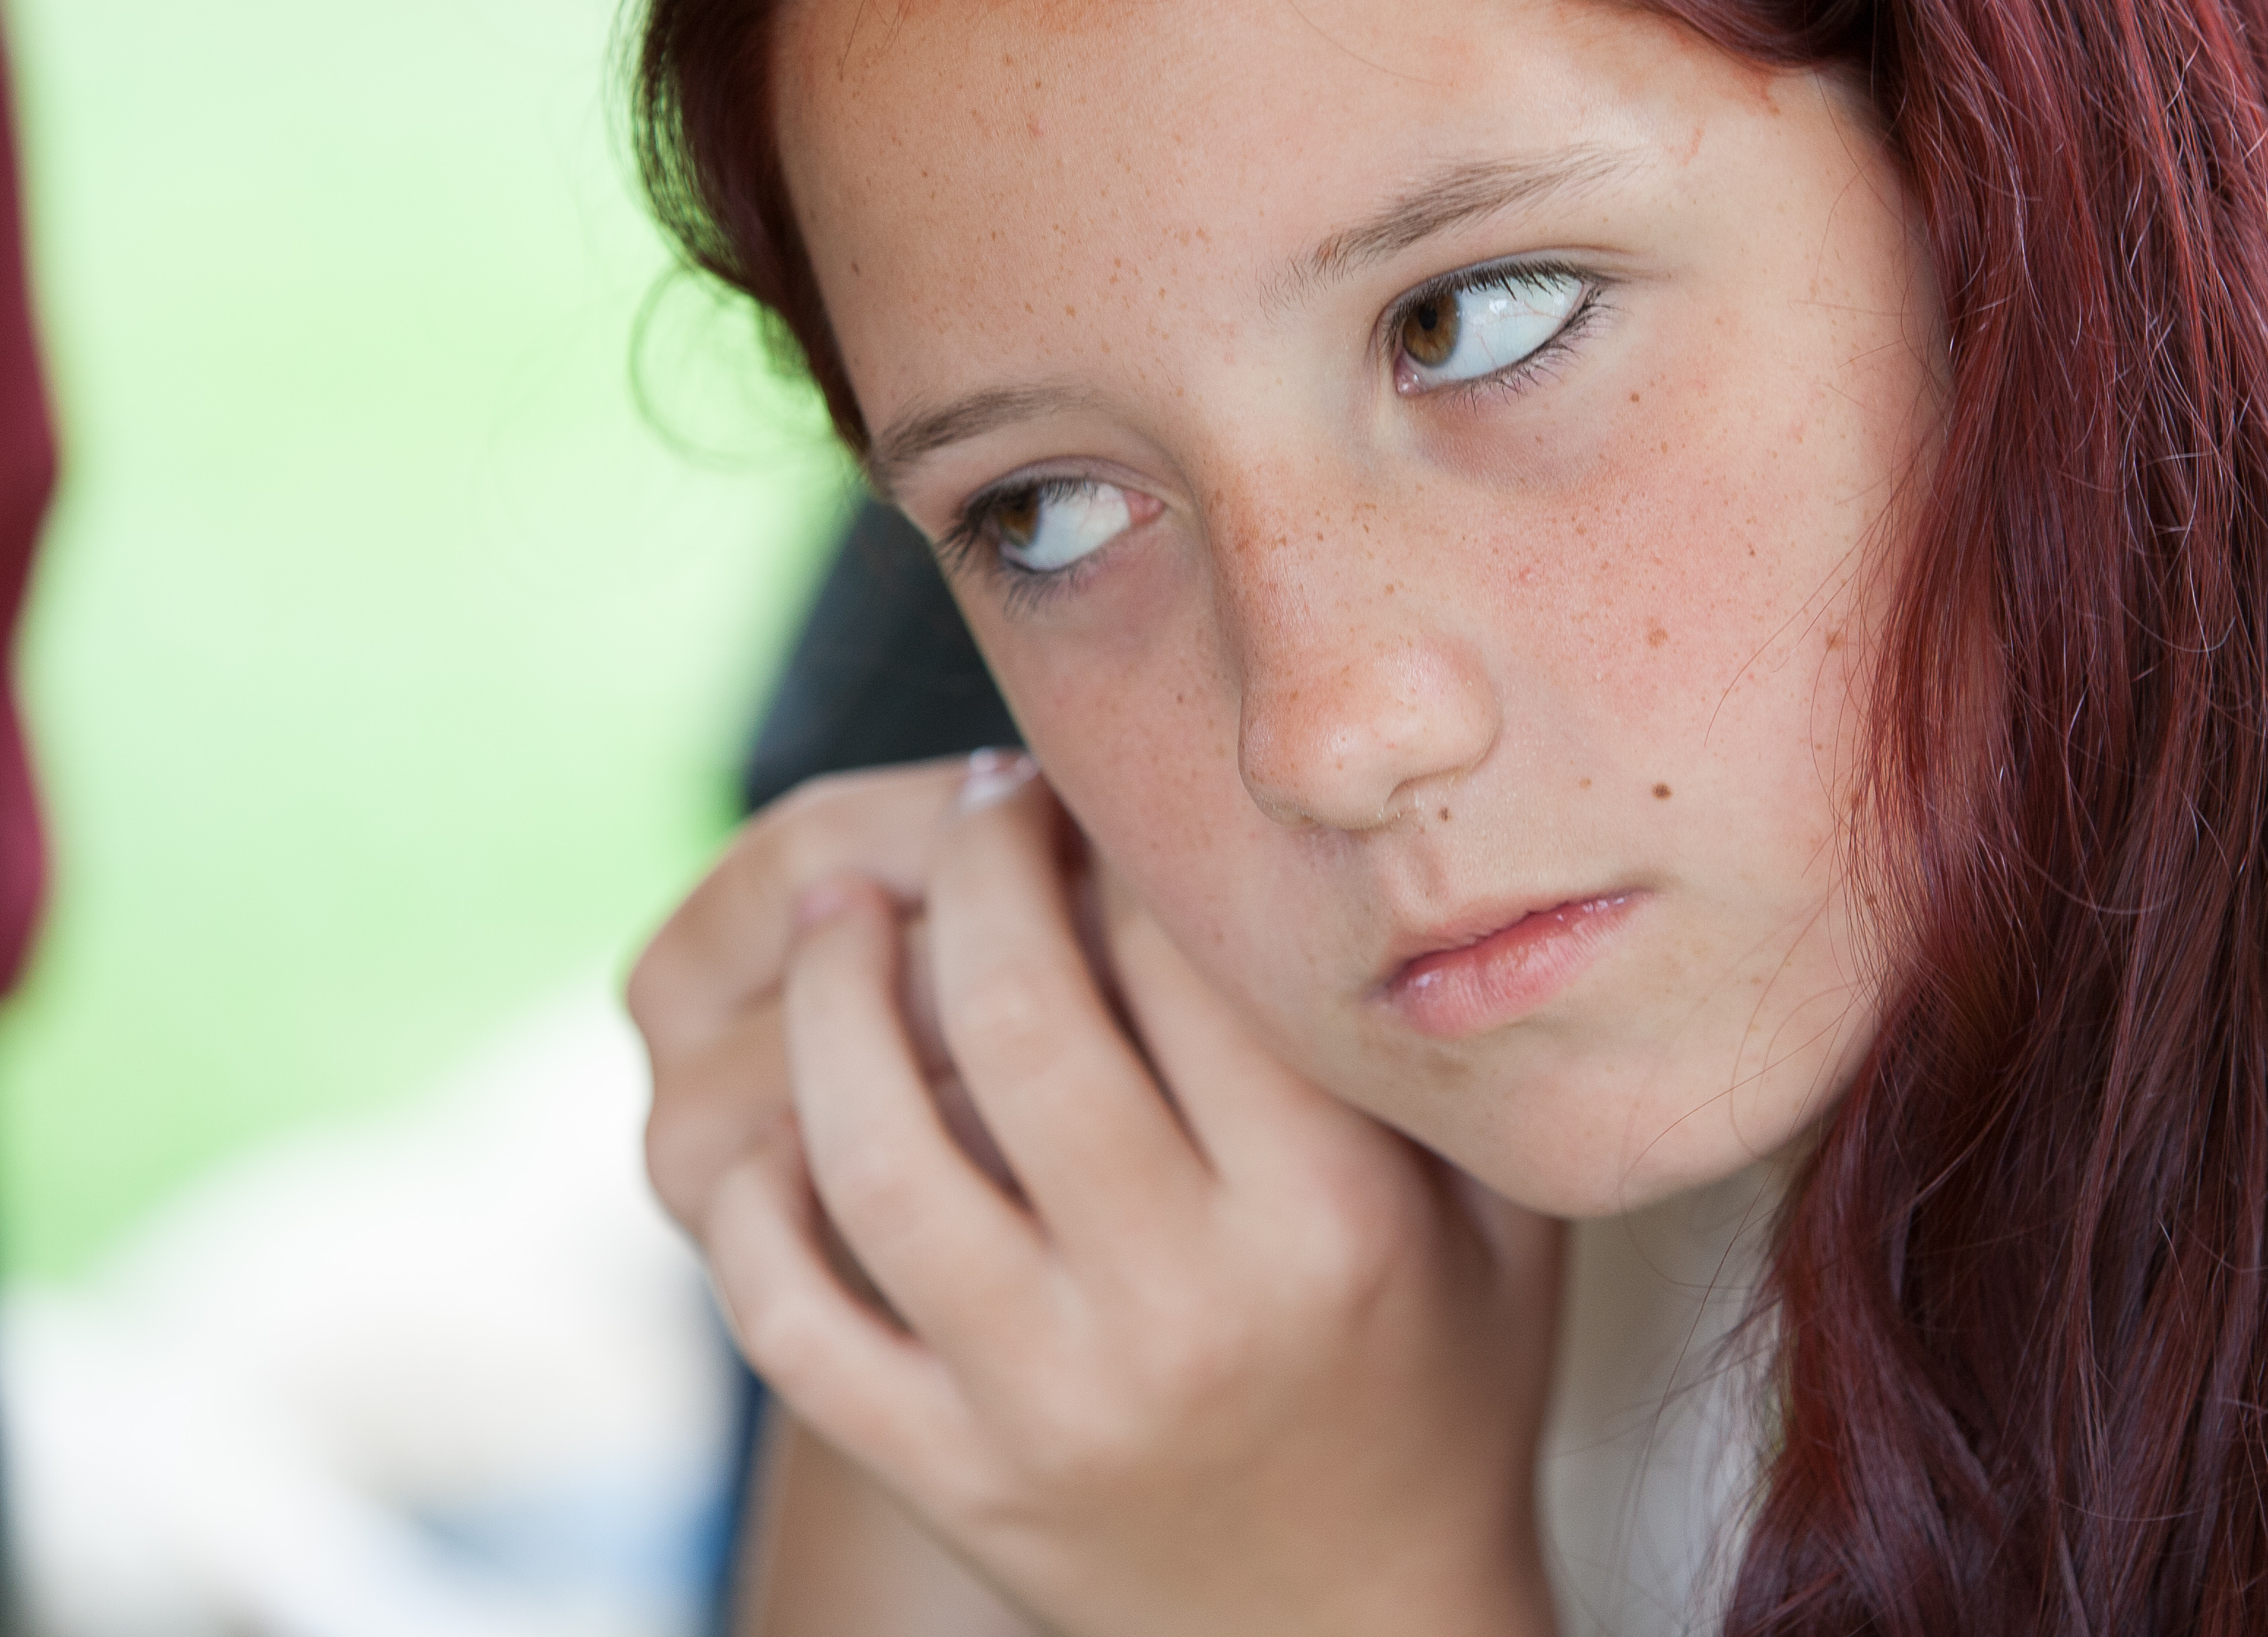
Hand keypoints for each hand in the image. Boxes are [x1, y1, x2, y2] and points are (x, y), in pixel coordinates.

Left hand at [687, 762, 1561, 1636]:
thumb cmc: (1445, 1402)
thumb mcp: (1508, 1232)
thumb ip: (1446, 1069)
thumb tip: (1374, 868)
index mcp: (1332, 1223)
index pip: (1189, 961)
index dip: (1125, 841)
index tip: (1099, 792)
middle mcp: (1185, 1308)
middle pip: (1023, 1020)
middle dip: (977, 869)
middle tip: (969, 810)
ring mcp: (1048, 1402)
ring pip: (876, 1156)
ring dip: (834, 1000)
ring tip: (840, 914)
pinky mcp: (954, 1475)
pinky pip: (795, 1317)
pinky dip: (759, 1205)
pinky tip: (784, 1119)